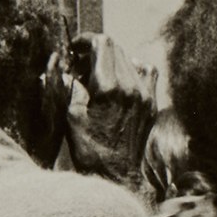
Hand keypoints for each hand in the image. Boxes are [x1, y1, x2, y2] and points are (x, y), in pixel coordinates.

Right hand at [55, 34, 158, 191]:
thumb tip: (64, 66)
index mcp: (110, 88)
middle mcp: (132, 88)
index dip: (85, 40)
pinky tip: (121, 81)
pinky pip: (147, 73)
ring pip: (129, 59)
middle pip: (115, 49)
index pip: (102, 43)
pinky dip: (133, 70)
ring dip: (112, 61)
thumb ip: (68, 85)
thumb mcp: (71, 115)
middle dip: (95, 51)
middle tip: (81, 68)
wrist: (117, 176)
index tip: (74, 49)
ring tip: (98, 77)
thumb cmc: (90, 150)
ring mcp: (146, 96)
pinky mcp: (152, 105)